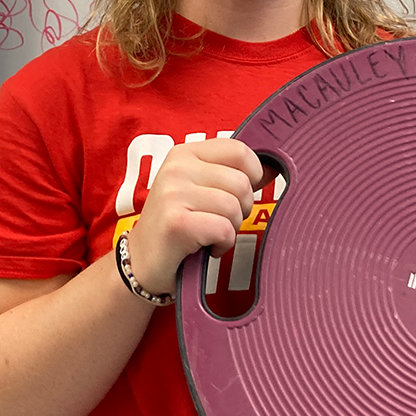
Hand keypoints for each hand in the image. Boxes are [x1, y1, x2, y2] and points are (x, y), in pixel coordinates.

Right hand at [124, 138, 271, 296]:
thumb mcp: (204, 190)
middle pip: (242, 183)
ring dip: (230, 228)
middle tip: (217, 221)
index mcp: (185, 153)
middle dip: (240, 209)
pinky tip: (205, 247)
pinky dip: (222, 244)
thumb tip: (274, 167)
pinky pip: (224, 229)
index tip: (236, 195)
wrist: (142, 263)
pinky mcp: (175, 222)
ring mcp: (173, 193)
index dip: (252, 176)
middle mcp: (176, 168)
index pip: (240, 151)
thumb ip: (236, 175)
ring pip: (235, 207)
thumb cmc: (179, 225)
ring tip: (208, 234)